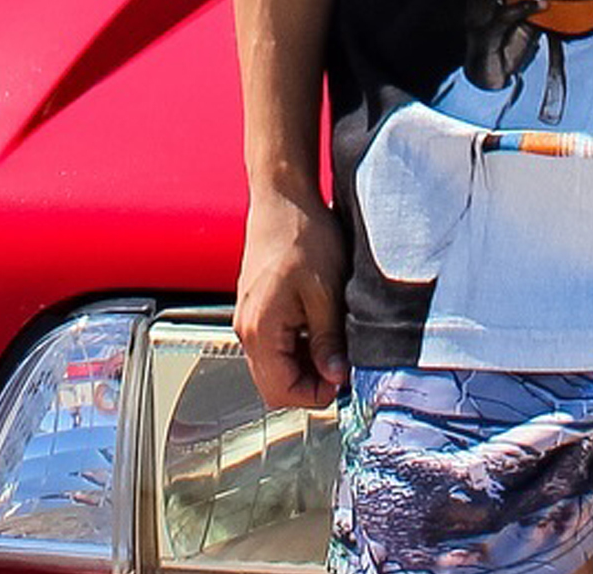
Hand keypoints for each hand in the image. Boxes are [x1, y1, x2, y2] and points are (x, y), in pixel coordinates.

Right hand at [234, 187, 348, 407]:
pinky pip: (277, 342)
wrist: (284, 198)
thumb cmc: (302, 234)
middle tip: (345, 363)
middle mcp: (247, 328)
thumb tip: (336, 376)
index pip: (280, 391)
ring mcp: (250, 317)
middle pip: (276, 382)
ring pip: (277, 363)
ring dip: (308, 361)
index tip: (344, 380)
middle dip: (312, 381)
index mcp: (259, 329)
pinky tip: (324, 323)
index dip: (315, 394)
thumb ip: (328, 339)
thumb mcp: (326, 290)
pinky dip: (301, 343)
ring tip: (338, 339)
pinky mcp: (258, 306)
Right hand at [461, 0, 542, 87]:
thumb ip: (527, 1)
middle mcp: (474, 8)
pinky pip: (503, 17)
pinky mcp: (485, 37)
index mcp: (479, 0)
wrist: (492, 75)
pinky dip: (524, 7)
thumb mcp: (520, 19)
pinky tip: (542, 4)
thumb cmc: (505, 44)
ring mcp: (477, 22)